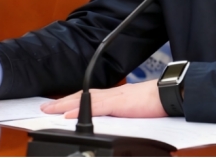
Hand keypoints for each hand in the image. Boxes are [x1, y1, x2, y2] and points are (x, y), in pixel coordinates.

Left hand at [42, 80, 165, 118]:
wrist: (171, 95)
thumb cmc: (159, 102)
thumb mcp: (137, 109)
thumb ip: (125, 113)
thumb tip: (117, 121)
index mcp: (117, 95)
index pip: (90, 96)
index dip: (73, 100)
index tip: (59, 105)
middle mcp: (113, 94)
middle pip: (82, 96)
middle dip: (62, 102)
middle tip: (45, 108)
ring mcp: (114, 98)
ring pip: (84, 100)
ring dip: (64, 105)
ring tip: (49, 111)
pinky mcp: (118, 104)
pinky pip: (94, 108)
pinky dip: (79, 111)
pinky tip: (67, 115)